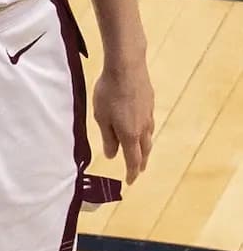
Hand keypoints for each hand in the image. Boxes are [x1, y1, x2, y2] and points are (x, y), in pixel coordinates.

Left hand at [92, 54, 153, 182]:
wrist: (127, 68)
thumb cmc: (109, 94)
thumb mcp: (101, 118)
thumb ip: (108, 138)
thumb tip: (112, 155)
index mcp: (130, 134)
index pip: (133, 159)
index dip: (132, 172)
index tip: (130, 182)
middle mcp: (143, 127)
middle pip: (144, 150)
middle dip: (140, 162)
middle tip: (138, 170)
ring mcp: (149, 115)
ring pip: (148, 137)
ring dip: (144, 148)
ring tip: (140, 152)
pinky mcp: (150, 104)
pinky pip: (149, 124)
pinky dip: (145, 133)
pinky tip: (141, 128)